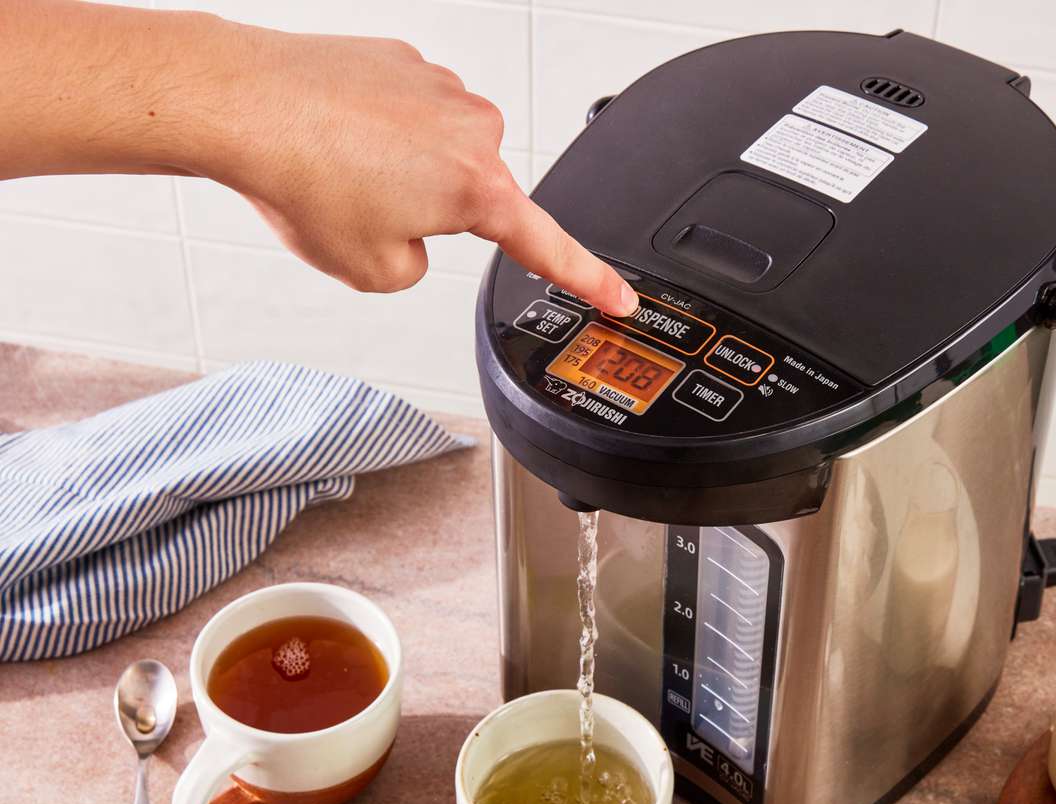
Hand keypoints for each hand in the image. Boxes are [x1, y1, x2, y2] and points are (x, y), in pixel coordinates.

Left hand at [209, 24, 637, 310]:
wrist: (241, 103)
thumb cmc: (300, 178)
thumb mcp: (372, 271)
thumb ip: (417, 269)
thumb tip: (415, 233)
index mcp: (478, 189)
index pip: (550, 248)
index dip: (591, 281)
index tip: (621, 298)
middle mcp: (472, 131)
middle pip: (474, 197)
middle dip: (432, 215)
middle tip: (372, 216)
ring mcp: (440, 89)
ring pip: (438, 155)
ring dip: (402, 172)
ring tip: (343, 173)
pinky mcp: (404, 62)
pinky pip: (406, 116)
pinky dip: (377, 135)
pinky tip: (335, 138)